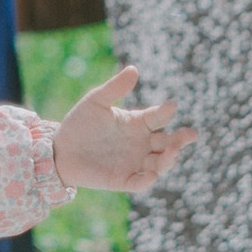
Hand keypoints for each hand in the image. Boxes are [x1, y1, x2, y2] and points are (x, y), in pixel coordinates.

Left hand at [50, 62, 193, 194]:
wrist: (59, 150)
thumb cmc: (79, 124)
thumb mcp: (95, 101)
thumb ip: (115, 87)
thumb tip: (134, 69)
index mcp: (138, 124)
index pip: (158, 117)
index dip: (166, 112)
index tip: (171, 106)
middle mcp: (141, 144)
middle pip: (167, 143)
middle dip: (181, 139)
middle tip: (191, 134)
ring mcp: (134, 163)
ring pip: (159, 164)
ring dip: (169, 159)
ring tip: (174, 151)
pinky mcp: (122, 180)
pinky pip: (139, 182)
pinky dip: (147, 180)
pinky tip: (151, 174)